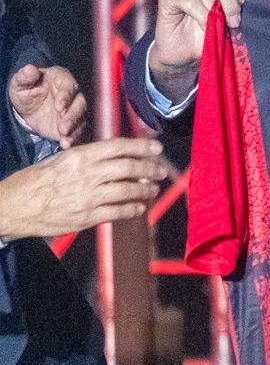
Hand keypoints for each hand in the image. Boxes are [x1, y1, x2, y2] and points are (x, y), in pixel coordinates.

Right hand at [0, 138, 169, 238]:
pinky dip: (132, 209)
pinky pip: (118, 212)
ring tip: (152, 189)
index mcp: (79, 157)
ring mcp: (88, 196)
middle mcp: (86, 174)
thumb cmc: (33, 182)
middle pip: (128, 167)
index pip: (118, 147)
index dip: (141, 147)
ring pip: (127, 189)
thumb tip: (111, 156)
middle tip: (160, 170)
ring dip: (145, 189)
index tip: (156, 148)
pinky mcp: (87, 216)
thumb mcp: (58, 161)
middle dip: (149, 168)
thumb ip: (85, 159)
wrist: (14, 206)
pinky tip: (139, 207)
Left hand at [9, 64, 85, 147]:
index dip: (65, 97)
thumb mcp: (20, 83)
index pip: (69, 87)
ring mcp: (75, 111)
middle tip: (63, 127)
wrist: (29, 107)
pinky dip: (73, 139)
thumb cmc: (27, 90)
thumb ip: (25, 77)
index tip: (59, 107)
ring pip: (82, 119)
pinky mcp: (74, 125)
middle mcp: (74, 95)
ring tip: (66, 140)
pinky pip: (78, 131)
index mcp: (63, 80)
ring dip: (75, 130)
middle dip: (72, 117)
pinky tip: (66, 144)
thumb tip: (30, 69)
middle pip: (80, 105)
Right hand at [151, 0, 267, 95]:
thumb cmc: (212, 29)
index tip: (243, 3)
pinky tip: (204, 26)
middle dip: (231, 2)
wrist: (187, 51)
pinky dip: (201, 16)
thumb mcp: (234, 11)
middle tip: (233, 20)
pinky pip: (188, 0)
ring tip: (219, 25)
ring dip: (216, 11)